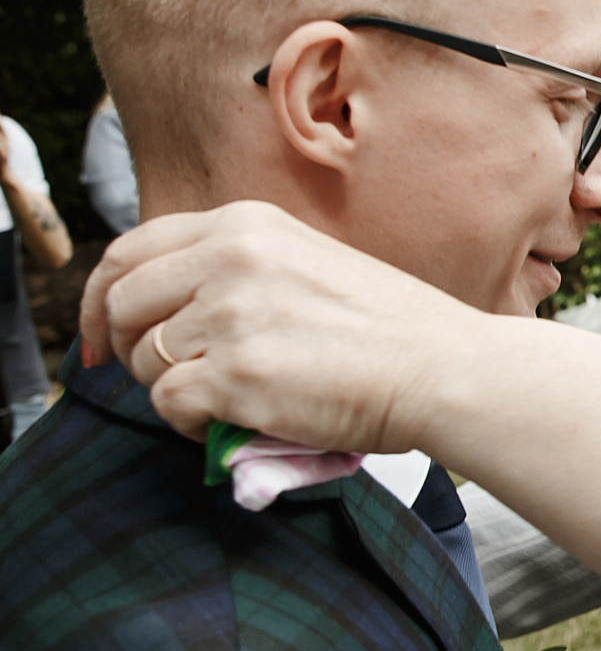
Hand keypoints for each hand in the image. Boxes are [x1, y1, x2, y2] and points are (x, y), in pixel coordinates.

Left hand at [79, 201, 476, 450]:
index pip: (129, 251)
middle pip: (121, 303)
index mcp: (244, 224)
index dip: (103, 297)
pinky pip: (170, 405)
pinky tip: (239, 421)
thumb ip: (237, 269)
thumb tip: (166, 312)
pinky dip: (193, 425)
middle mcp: (229, 258)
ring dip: (172, 390)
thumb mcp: (306, 263)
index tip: (103, 335)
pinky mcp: (236, 373)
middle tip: (166, 379)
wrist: (447, 369)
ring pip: (143, 360)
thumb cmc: (391, 331)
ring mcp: (230, 314)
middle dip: (128, 350)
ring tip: (227, 401)